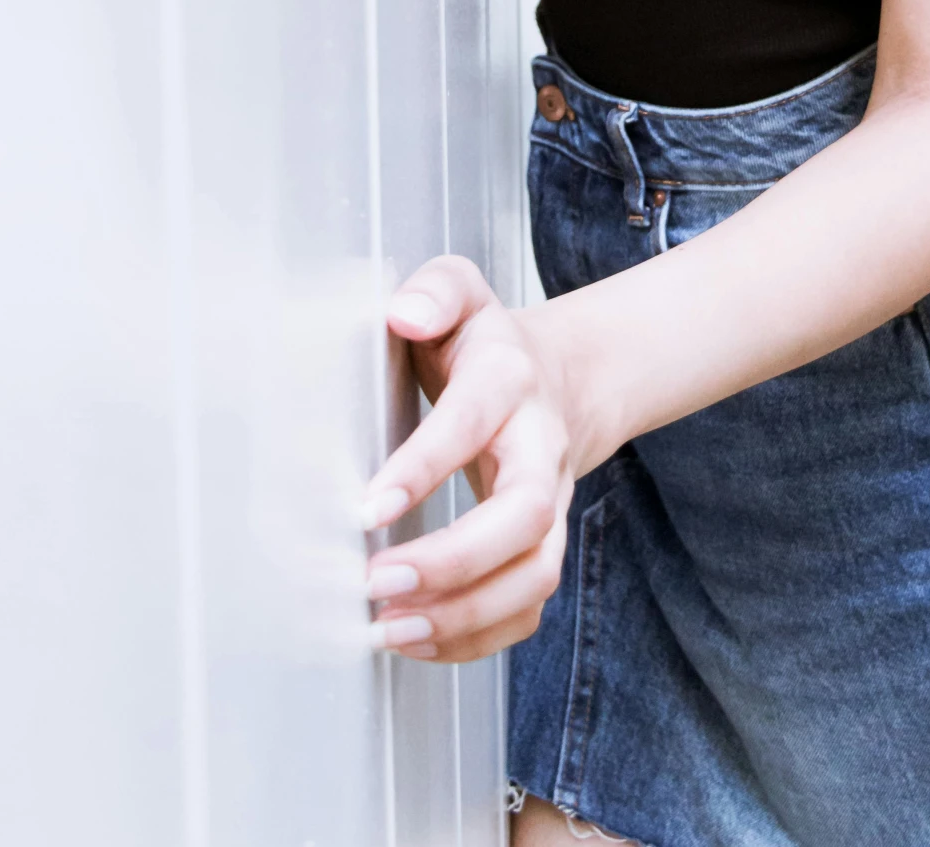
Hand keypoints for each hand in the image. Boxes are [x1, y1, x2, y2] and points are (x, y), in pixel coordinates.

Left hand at [359, 257, 573, 662]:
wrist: (564, 380)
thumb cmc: (486, 345)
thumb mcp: (460, 293)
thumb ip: (433, 290)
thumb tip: (404, 313)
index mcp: (510, 379)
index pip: (472, 422)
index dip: (423, 467)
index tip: (365, 509)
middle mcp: (542, 447)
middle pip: (525, 516)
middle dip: (453, 560)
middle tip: (377, 582)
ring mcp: (552, 504)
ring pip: (535, 574)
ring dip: (465, 615)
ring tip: (391, 629)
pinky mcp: (544, 547)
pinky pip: (527, 608)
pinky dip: (477, 639)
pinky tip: (417, 639)